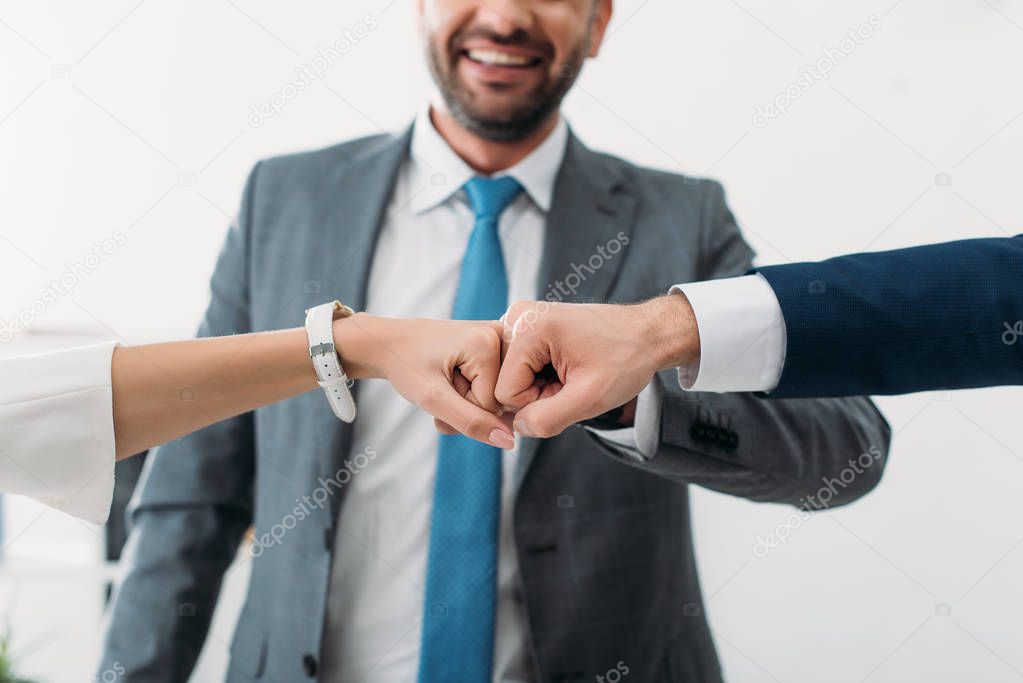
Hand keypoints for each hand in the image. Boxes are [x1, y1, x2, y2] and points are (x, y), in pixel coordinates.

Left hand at [334, 314, 514, 447]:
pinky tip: (453, 381)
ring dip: (466, 402)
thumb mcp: (433, 398)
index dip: (463, 407)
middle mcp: (500, 335)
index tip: (440, 387)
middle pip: (498, 399)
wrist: (388, 342)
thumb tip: (508, 441)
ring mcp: (499, 338)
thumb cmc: (405, 363)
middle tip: (440, 390)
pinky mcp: (495, 344)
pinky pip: (493, 384)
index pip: (493, 404)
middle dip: (467, 406)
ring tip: (443, 385)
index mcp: (488, 341)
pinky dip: (471, 392)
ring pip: (495, 395)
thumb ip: (471, 421)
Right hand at [494, 294, 699, 437]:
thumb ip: (547, 419)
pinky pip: (519, 366)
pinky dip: (541, 375)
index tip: (569, 388)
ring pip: (511, 377)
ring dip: (540, 385)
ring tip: (571, 372)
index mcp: (528, 327)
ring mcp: (521, 318)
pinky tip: (565, 366)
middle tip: (572, 380)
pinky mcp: (528, 324)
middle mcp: (517, 316)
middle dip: (537, 393)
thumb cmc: (626, 360)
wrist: (646, 333)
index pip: (505, 392)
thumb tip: (517, 427)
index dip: (538, 403)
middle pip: (504, 382)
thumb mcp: (590, 398)